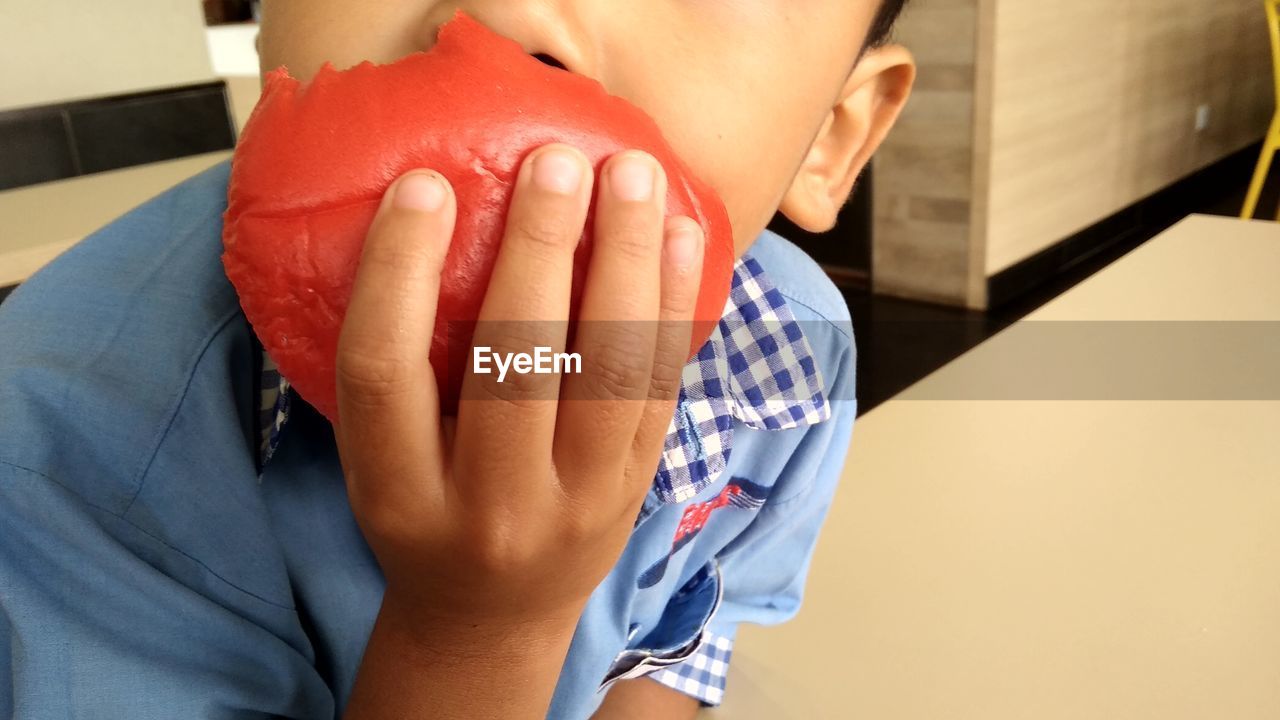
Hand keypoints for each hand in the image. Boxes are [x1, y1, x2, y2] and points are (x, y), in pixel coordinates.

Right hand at [336, 144, 704, 718]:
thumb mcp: (379, 463)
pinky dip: (672, 305)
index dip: (399, 273)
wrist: (491, 619)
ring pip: (607, 374)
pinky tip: (677, 236)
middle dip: (539, 253)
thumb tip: (421, 216)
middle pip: (513, 368)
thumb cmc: (424, 516)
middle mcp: (487, 506)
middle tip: (557, 163)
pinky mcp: (633, 492)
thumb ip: (391, 371)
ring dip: (626, 264)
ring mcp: (574, 506)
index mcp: (398, 493)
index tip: (424, 185)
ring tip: (634, 175)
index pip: (384, 374)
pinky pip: (659, 389)